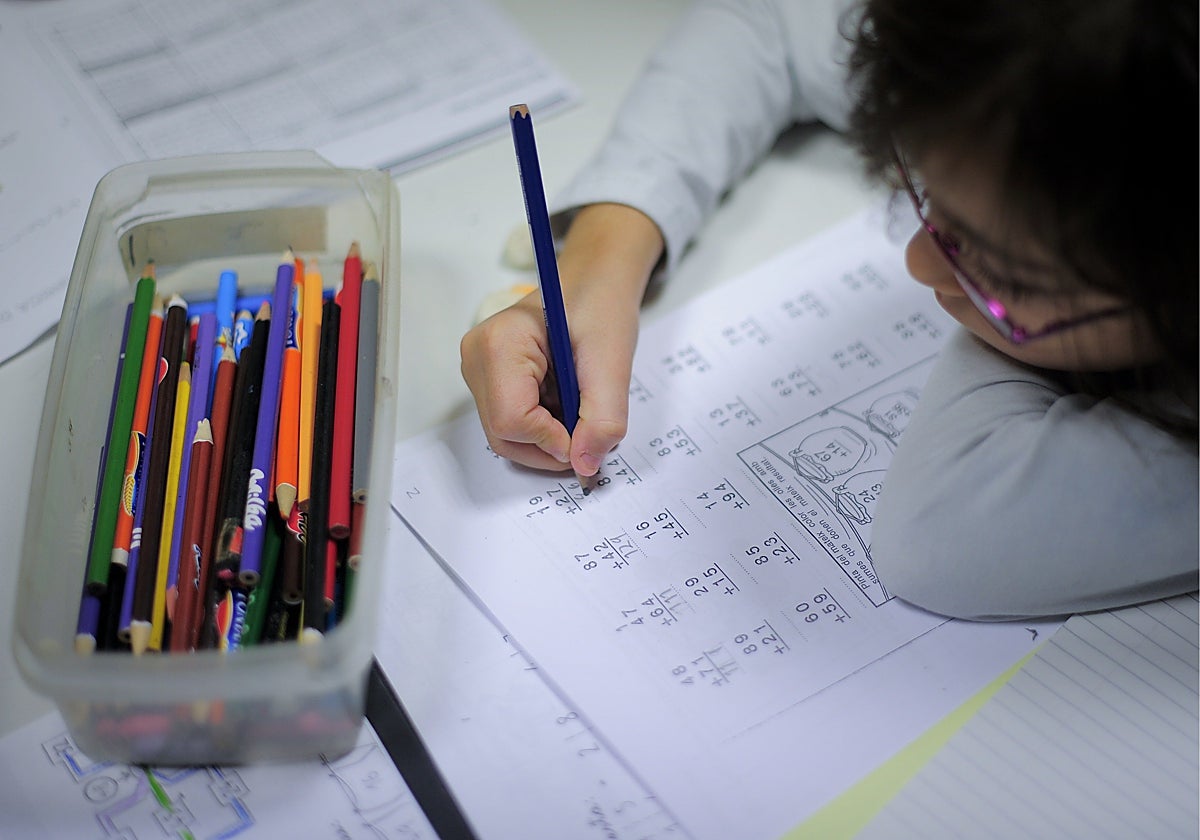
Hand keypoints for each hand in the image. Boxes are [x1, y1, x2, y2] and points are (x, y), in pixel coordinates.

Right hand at [460, 203, 663, 475]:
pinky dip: (542, 429)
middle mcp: (477, 358)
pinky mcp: (489, 381)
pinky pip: (510, 425)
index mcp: (500, 343)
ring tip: (577, 410)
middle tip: (588, 432)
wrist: (594, 284)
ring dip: (547, 439)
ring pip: (506, 436)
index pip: (511, 419)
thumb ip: (603, 418)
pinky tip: (563, 405)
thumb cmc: (600, 307)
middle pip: (503, 435)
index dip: (553, 440)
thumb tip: (585, 465)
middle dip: (549, 446)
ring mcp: (478, 371)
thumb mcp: (613, 361)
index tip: (587, 434)